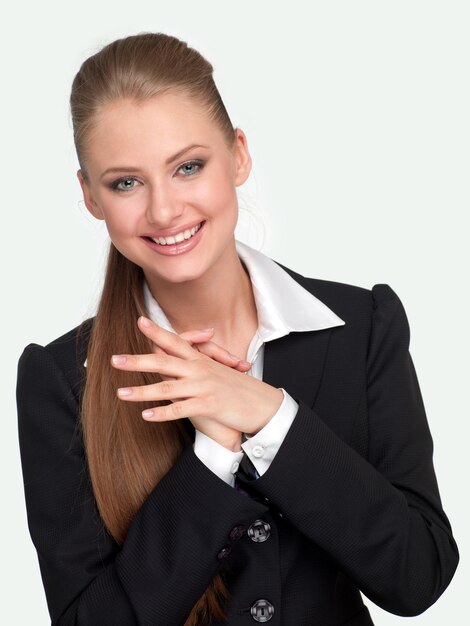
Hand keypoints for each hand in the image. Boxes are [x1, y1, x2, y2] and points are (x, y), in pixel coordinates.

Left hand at [111, 316, 283, 449]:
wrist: (263, 404)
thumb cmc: (239, 389)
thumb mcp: (217, 372)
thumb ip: (196, 366)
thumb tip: (174, 366)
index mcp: (201, 360)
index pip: (176, 341)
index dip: (157, 332)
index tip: (139, 322)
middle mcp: (200, 370)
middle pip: (164, 362)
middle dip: (137, 361)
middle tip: (114, 360)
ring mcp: (204, 387)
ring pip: (167, 388)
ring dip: (141, 391)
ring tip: (120, 393)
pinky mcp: (209, 405)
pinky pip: (181, 409)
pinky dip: (162, 413)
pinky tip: (145, 416)